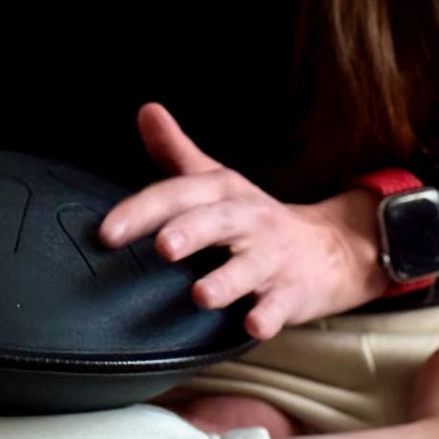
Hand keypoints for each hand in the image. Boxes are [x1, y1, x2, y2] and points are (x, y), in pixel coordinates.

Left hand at [99, 103, 389, 338]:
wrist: (331, 249)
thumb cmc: (257, 222)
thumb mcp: (219, 184)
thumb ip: (177, 155)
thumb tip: (146, 112)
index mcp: (223, 195)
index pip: (179, 194)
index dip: (142, 211)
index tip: (108, 232)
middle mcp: (248, 222)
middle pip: (219, 221)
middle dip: (192, 232)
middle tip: (165, 246)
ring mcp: (272, 259)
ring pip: (249, 268)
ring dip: (227, 281)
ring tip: (202, 294)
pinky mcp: (292, 293)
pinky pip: (280, 307)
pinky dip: (269, 316)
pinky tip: (254, 326)